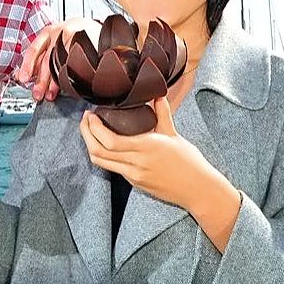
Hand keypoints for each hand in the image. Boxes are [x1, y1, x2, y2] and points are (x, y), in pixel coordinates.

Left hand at [17, 17, 100, 100]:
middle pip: (48, 59)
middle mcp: (60, 33)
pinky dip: (69, 77)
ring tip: (51, 94)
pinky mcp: (86, 44)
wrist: (91, 28)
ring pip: (62, 63)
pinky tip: (66, 86)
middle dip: (41, 80)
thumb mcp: (52, 41)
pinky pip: (75, 63)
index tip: (23, 79)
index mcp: (48, 32)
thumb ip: (39, 57)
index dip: (27, 66)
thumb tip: (22, 76)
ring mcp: (74, 38)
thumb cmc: (69, 37)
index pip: (34, 50)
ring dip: (55, 82)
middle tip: (37, 94)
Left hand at [79, 97, 212, 210]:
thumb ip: (163, 113)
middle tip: (85, 119)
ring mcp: (134, 175)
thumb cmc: (190, 162)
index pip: (110, 140)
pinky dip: (103, 155)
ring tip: (90, 130)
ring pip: (101, 162)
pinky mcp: (135, 182)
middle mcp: (137, 162)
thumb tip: (158, 94)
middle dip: (86, 134)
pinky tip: (104, 144)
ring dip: (90, 145)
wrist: (198, 189)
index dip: (94, 128)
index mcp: (146, 147)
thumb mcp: (174, 135)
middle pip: (99, 151)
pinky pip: (112, 168)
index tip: (91, 114)